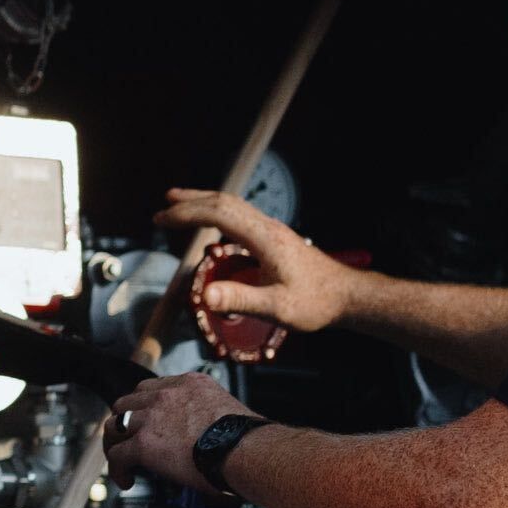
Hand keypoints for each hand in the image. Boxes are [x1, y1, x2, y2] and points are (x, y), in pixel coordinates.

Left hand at [99, 373, 250, 493]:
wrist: (246, 450)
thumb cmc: (247, 440)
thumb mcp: (227, 412)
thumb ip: (211, 418)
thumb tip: (213, 441)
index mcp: (190, 385)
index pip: (154, 388)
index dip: (146, 406)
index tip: (148, 420)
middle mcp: (167, 395)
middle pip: (128, 402)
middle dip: (126, 422)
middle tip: (129, 439)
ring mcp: (152, 417)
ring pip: (115, 425)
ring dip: (116, 443)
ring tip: (121, 460)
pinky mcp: (143, 443)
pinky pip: (117, 455)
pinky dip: (118, 469)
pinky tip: (126, 481)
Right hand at [156, 187, 355, 334]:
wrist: (346, 295)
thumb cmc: (315, 303)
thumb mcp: (276, 307)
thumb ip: (240, 299)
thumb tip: (204, 296)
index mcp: (264, 238)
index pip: (219, 213)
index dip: (187, 213)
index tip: (162, 219)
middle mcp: (267, 227)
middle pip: (223, 201)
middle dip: (189, 202)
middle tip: (162, 210)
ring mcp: (271, 230)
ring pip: (232, 204)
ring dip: (202, 201)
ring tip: (178, 201)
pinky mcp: (273, 237)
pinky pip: (239, 214)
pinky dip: (216, 210)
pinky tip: (210, 220)